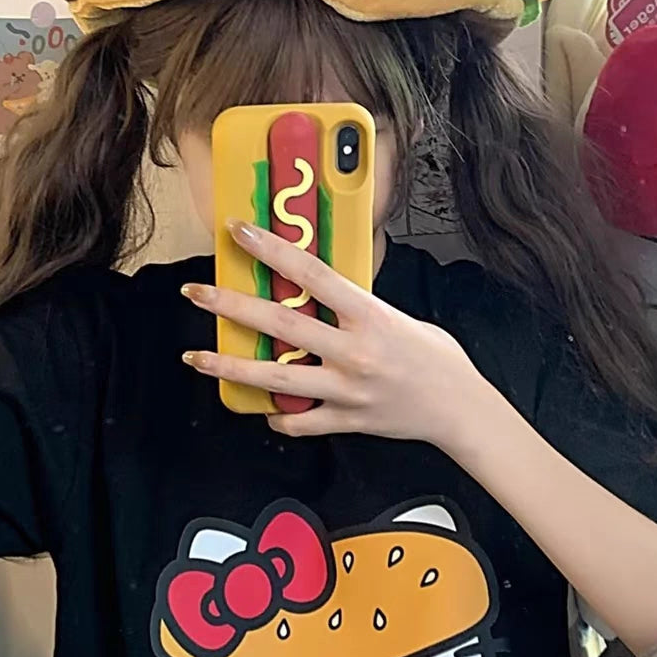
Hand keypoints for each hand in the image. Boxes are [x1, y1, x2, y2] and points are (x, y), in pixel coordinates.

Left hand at [182, 221, 491, 446]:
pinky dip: (277, 418)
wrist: (460, 409)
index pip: (311, 274)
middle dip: (231, 306)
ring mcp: (347, 390)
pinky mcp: (347, 421)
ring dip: (232, 367)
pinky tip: (262, 409)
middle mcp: (354, 352)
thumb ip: (358, 308)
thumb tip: (319, 293)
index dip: (271, 250)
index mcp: (370, 317)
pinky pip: (300, 423)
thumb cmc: (436, 358)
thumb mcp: (399, 318)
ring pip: (277, 379)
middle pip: (281, 323)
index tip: (238, 232)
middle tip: (196, 293)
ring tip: (197, 359)